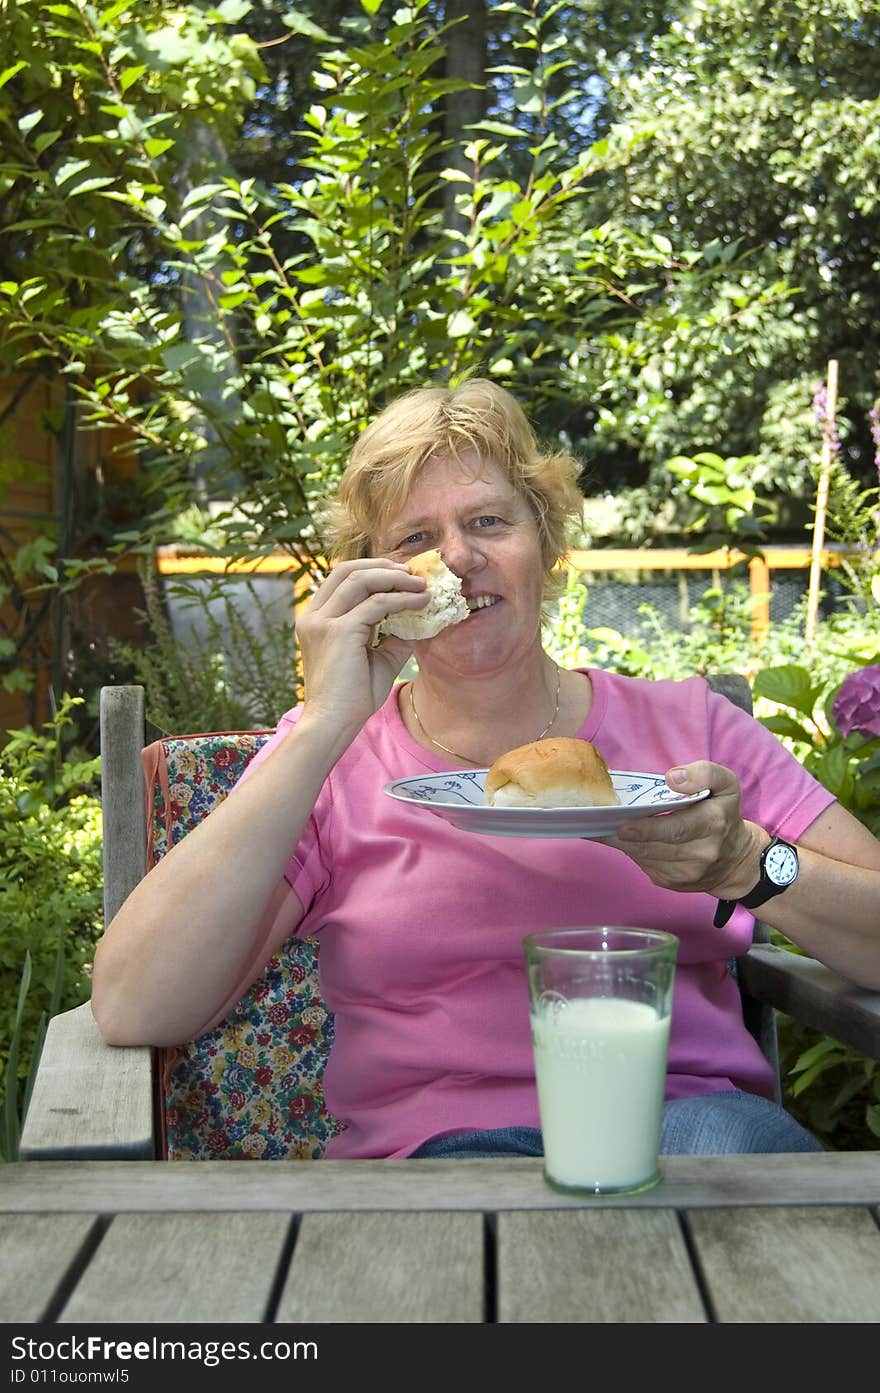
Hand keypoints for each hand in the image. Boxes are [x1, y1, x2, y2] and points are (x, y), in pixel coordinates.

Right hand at [295, 558, 427, 734]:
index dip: (373, 570)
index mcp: (316, 619)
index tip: (402, 575)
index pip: (341, 579)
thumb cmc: (352, 698)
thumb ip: (394, 636)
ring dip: (395, 578)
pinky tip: (420, 602)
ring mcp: (323, 622)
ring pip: (360, 579)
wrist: (334, 724)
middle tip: (413, 573)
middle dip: (383, 566)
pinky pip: (375, 604)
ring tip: (421, 585)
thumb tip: (421, 618)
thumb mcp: (377, 659)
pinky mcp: (338, 632)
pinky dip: (400, 599)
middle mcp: (313, 616)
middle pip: (346, 569)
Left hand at [599, 761, 767, 897]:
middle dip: (624, 836)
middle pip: (654, 845)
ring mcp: (686, 872)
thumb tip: (672, 778)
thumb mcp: (726, 785)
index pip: (678, 828)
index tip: (623, 825)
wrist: (736, 860)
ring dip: (621, 843)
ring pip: (645, 857)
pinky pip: (644, 865)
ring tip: (601, 827)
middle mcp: (701, 853)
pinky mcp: (673, 882)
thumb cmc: (724, 814)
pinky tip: (620, 838)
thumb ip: (704, 773)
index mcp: (713, 824)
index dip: (648, 828)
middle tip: (600, 823)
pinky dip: (631, 850)